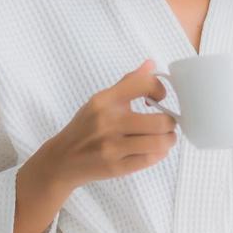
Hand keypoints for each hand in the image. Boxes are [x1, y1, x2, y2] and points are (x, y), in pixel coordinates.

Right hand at [37, 59, 177, 189]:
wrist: (62, 160)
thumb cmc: (85, 128)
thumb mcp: (100, 101)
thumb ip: (128, 83)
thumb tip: (151, 64)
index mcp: (105, 101)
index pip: (144, 84)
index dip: (159, 89)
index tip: (158, 97)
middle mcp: (108, 122)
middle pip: (160, 121)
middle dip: (170, 122)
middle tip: (167, 123)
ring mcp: (112, 147)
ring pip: (159, 143)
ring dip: (169, 140)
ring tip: (165, 137)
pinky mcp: (116, 167)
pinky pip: (150, 159)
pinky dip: (159, 154)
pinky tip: (155, 149)